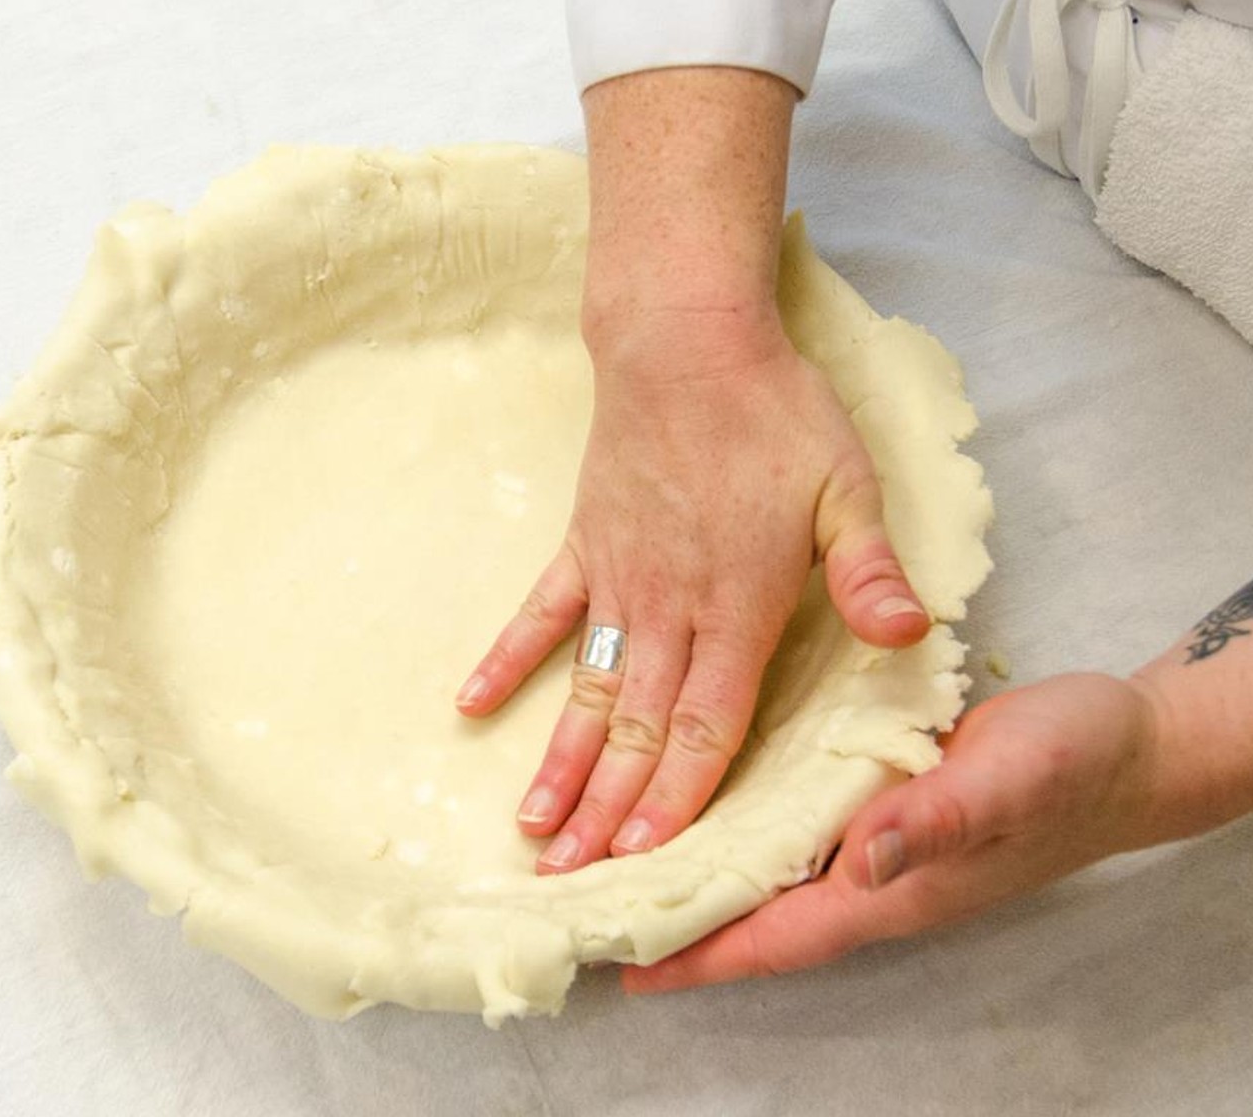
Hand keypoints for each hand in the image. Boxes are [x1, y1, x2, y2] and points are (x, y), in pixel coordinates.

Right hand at [457, 306, 928, 873]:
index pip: (707, 728)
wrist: (687, 342)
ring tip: (531, 828)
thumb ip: (868, 572)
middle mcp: (671, 608)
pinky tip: (471, 706)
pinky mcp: (583, 545)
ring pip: (588, 690)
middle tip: (573, 881)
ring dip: (560, 762)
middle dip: (608, 811)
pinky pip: (539, 614)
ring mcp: (617, 579)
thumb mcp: (847, 487)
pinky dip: (507, 660)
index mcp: (740, 606)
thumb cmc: (776, 413)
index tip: (644, 864)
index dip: (676, 801)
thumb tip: (908, 636)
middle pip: (639, 729)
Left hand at [621, 672, 1169, 991]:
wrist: (1119, 745)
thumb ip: (937, 821)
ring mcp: (869, 836)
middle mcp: (867, 872)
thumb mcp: (1008, 783)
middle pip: (754, 911)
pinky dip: (739, 814)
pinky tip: (699, 789)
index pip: (775, 937)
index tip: (623, 965)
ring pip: (766, 866)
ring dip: (698, 865)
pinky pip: (791, 817)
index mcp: (889, 888)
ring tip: (620, 851)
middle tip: (591, 900)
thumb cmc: (1070, 768)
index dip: (701, 955)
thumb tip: (859, 863)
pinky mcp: (873, 793)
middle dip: (677, 914)